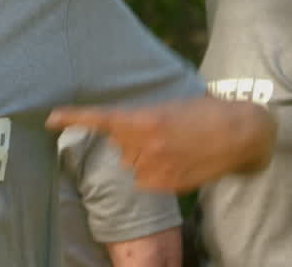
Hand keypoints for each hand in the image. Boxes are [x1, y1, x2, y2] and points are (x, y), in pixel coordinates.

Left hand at [46, 96, 275, 192]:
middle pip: (120, 146)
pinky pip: (147, 180)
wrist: (240, 133)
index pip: (101, 119)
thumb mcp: (168, 106)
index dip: (73, 118)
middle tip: (162, 131)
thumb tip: (121, 132)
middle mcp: (144, 145)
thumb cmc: (203, 113)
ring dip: (146, 157)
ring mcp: (155, 168)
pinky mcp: (166, 185)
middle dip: (133, 140)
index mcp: (143, 119)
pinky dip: (157, 173)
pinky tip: (178, 161)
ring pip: (133, 165)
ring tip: (175, 146)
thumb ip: (141, 119)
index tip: (51, 119)